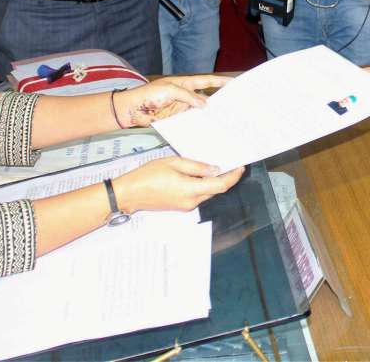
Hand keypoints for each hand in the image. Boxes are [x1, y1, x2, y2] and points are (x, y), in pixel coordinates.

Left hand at [113, 75, 227, 126]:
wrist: (133, 110)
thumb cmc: (148, 95)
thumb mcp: (170, 90)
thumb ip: (188, 96)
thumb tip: (205, 104)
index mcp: (185, 83)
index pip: (207, 81)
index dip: (220, 81)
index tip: (233, 82)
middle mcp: (186, 95)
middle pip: (206, 97)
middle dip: (219, 100)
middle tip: (234, 105)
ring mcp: (182, 108)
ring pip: (201, 111)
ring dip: (210, 115)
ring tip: (225, 119)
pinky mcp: (178, 119)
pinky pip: (192, 121)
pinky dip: (200, 124)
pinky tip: (208, 128)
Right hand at [114, 157, 244, 212]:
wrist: (129, 193)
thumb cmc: (147, 176)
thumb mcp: (173, 163)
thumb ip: (196, 166)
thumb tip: (214, 169)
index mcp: (190, 189)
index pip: (220, 185)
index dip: (233, 177)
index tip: (240, 167)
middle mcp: (191, 201)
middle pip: (215, 190)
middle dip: (224, 177)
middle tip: (229, 162)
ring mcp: (186, 206)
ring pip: (207, 193)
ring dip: (212, 181)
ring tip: (213, 166)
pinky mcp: (181, 206)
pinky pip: (197, 195)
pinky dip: (202, 185)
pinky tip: (199, 174)